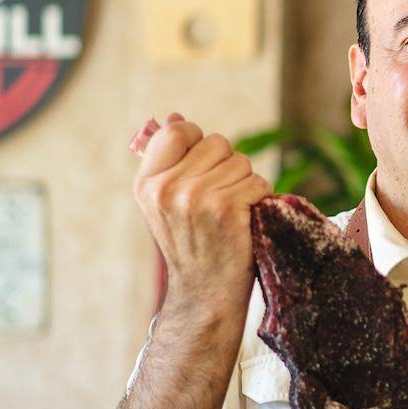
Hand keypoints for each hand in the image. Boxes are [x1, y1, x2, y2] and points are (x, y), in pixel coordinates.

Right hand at [128, 112, 271, 316]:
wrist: (205, 292)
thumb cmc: (192, 243)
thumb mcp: (165, 203)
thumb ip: (169, 161)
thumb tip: (173, 117)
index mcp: (147, 183)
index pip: (177, 131)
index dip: (198, 141)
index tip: (203, 165)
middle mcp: (167, 188)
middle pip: (217, 143)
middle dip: (227, 166)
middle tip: (218, 200)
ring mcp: (196, 198)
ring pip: (241, 162)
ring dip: (245, 184)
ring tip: (230, 212)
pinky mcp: (227, 209)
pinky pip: (258, 181)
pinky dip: (260, 198)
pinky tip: (245, 220)